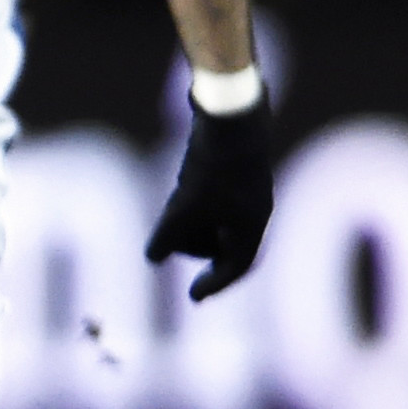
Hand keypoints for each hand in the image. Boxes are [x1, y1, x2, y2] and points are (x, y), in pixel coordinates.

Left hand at [146, 89, 274, 301]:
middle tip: (168, 241)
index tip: (194, 298)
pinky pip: (213, 197)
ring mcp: (246, 188)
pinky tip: (179, 188)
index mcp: (252, 225)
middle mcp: (255, 209)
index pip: (235, 266)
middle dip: (194, 246)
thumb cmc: (214, 164)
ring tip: (172, 208)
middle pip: (223, 244)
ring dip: (191, 222)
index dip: (214, 284)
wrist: (232, 110)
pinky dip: (194, 201)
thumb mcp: (184, 205)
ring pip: (215, 219)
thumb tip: (151, 260)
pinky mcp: (233, 168)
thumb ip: (168, 236)